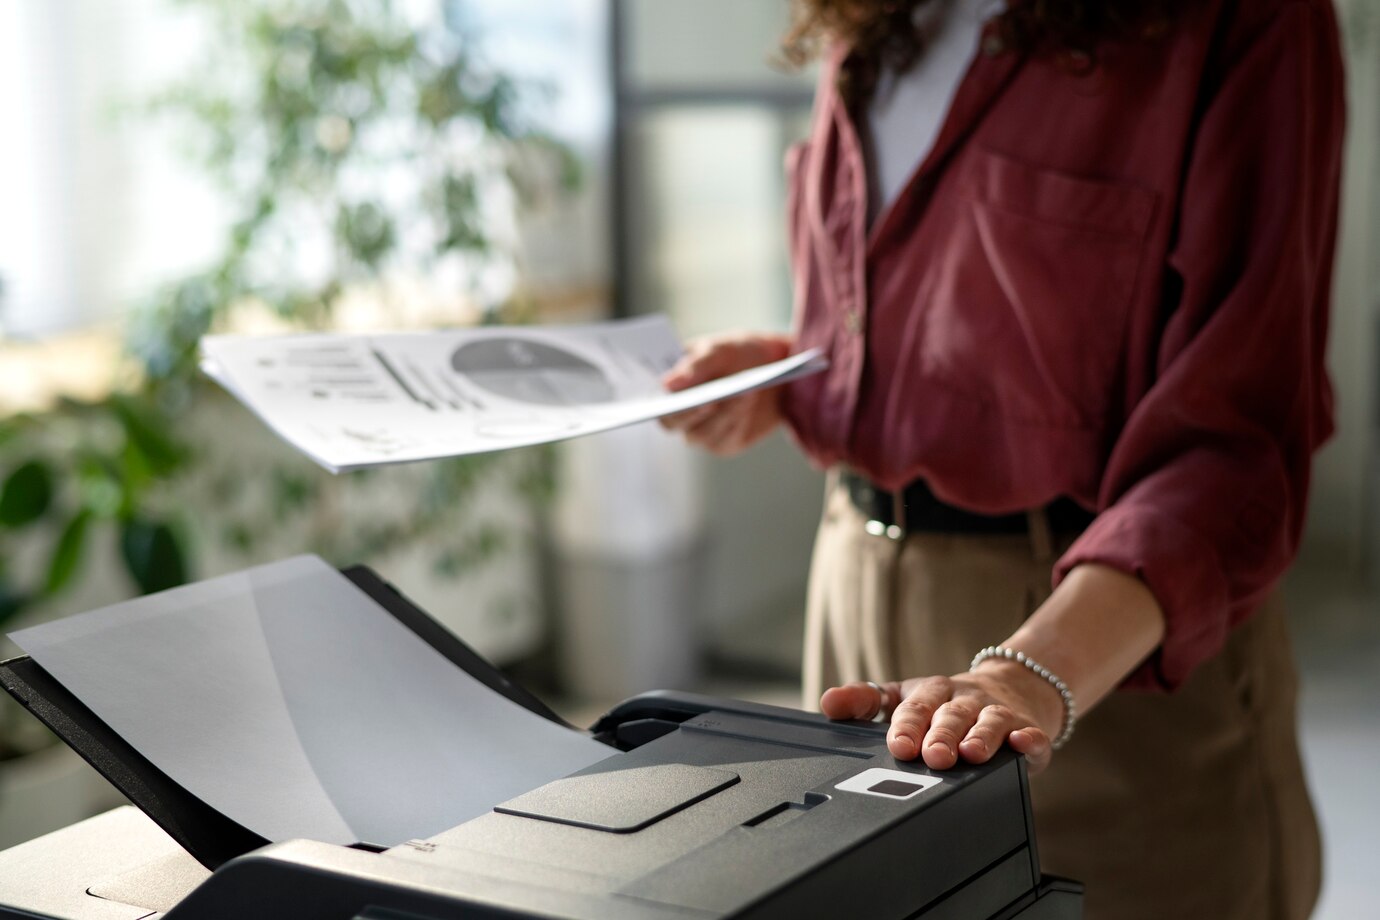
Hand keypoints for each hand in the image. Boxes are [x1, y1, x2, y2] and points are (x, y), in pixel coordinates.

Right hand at [659, 332, 792, 455]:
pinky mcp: (727, 443)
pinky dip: (738, 419)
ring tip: (743, 391)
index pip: (658, 407)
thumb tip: (667, 385)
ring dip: (724, 413)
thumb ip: (694, 366)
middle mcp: (681, 417)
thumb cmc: (734, 355)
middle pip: (676, 424)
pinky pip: (728, 437)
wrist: (769, 368)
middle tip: (712, 398)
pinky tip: (748, 401)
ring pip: (704, 433)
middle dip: (695, 411)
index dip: (664, 405)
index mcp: (671, 391)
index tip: (675, 393)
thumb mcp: (717, 350)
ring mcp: (703, 433)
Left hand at [819, 661, 1065, 774]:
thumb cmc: (947, 702)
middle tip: (933, 756)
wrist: (1012, 688)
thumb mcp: (905, 695)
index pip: (914, 708)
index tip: (898, 746)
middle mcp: (964, 700)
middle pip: (951, 716)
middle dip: (941, 735)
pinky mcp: (1027, 729)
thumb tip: (828, 703)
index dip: (906, 726)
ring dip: (981, 737)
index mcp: (931, 693)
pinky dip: (1029, 741)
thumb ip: (865, 700)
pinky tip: (1023, 745)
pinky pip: (1031, 736)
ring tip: (971, 754)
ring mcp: (997, 713)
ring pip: (989, 723)